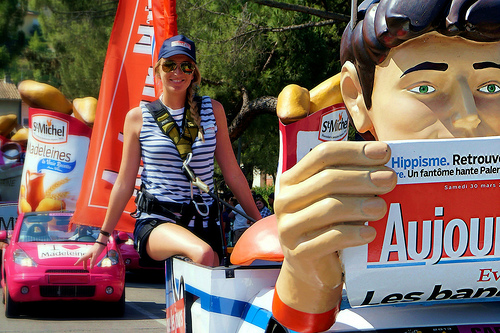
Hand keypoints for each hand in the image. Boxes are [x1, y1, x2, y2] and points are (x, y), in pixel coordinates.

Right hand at [74, 242, 105, 269]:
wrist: (101, 243)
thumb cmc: (98, 248)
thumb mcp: (95, 255)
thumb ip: (93, 261)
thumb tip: (91, 268)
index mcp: (87, 254)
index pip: (81, 259)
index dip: (78, 262)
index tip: (75, 265)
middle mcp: (88, 254)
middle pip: (84, 260)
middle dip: (84, 264)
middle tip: (84, 269)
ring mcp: (91, 253)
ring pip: (87, 259)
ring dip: (87, 263)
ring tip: (87, 267)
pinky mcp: (93, 252)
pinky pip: (90, 258)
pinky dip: (90, 261)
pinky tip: (92, 261)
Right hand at [274, 141, 396, 312]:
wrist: (311, 268)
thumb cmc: (327, 226)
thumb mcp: (331, 198)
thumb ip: (349, 180)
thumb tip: (385, 164)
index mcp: (292, 180)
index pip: (322, 155)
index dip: (354, 151)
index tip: (384, 153)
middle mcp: (286, 200)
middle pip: (327, 179)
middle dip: (363, 177)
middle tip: (390, 179)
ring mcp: (289, 227)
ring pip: (329, 208)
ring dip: (360, 205)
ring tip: (382, 207)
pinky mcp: (300, 252)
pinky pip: (331, 238)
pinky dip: (354, 234)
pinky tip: (371, 233)